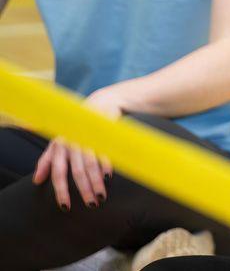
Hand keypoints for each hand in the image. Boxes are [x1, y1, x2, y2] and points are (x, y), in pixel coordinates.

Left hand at [31, 86, 122, 210]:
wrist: (98, 105)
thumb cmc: (76, 128)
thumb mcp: (57, 142)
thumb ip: (47, 161)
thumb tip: (36, 181)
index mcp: (59, 147)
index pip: (58, 173)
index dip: (61, 191)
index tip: (66, 207)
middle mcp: (72, 144)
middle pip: (77, 171)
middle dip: (84, 189)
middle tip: (91, 204)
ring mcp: (88, 138)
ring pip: (91, 164)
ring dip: (96, 182)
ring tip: (101, 196)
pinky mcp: (102, 134)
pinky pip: (104, 152)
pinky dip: (107, 164)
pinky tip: (109, 176)